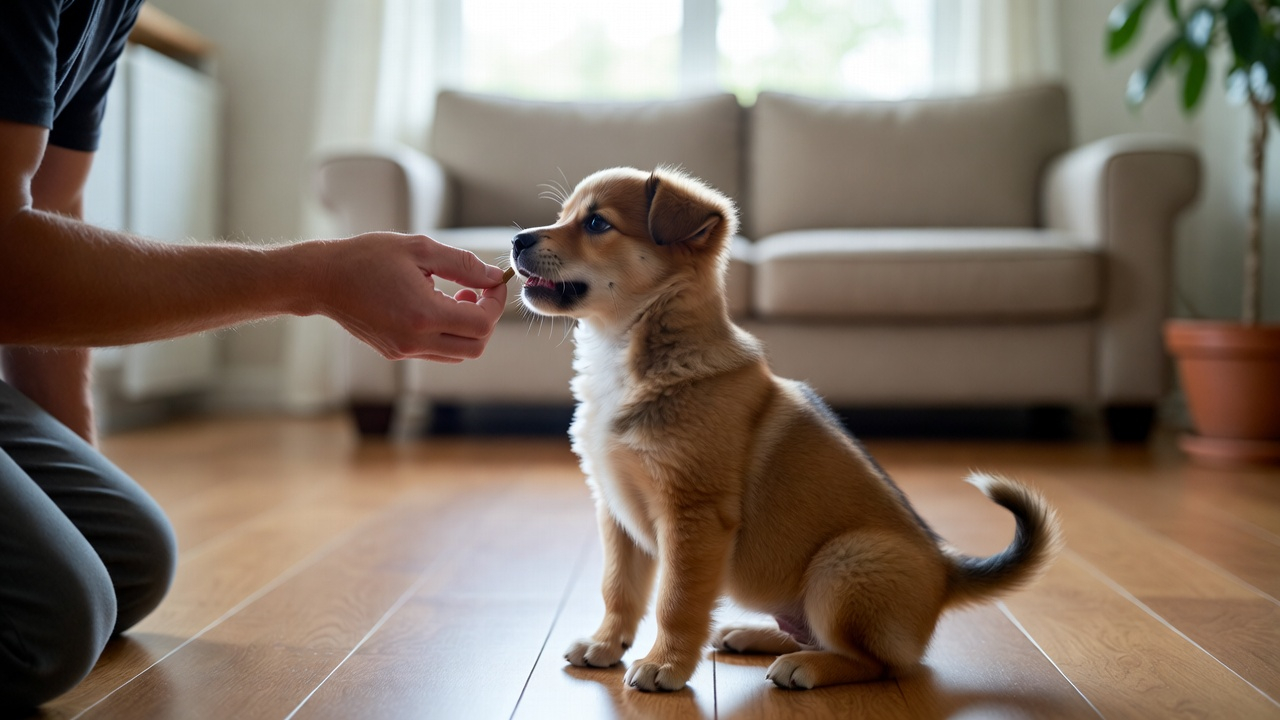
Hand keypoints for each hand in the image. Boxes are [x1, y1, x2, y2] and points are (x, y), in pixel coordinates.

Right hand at [307, 232, 507, 362]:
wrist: (321, 279)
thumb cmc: (366, 258)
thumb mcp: (419, 249)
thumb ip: (463, 265)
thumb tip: (494, 277)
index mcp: (424, 316)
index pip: (482, 324)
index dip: (495, 303)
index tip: (492, 282)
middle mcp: (415, 341)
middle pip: (476, 346)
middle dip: (485, 318)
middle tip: (474, 291)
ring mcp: (404, 351)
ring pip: (458, 353)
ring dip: (467, 328)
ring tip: (453, 296)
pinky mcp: (395, 353)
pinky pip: (437, 352)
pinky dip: (448, 333)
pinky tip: (433, 305)